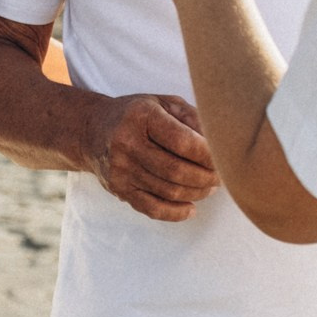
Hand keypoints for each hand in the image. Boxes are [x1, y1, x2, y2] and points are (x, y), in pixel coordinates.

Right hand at [84, 92, 218, 221]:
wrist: (92, 130)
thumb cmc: (137, 114)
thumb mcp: (163, 103)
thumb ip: (192, 118)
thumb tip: (220, 143)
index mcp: (140, 116)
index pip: (182, 141)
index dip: (208, 154)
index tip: (224, 158)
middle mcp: (126, 143)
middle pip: (176, 170)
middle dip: (206, 177)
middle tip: (221, 176)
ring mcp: (120, 169)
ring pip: (168, 191)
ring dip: (196, 193)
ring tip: (210, 187)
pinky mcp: (118, 189)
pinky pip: (152, 208)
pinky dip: (176, 213)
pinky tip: (191, 208)